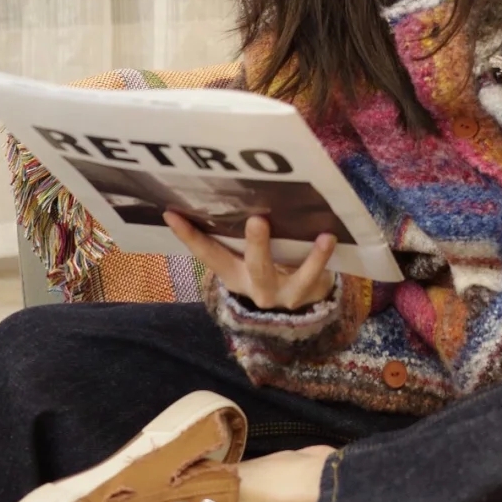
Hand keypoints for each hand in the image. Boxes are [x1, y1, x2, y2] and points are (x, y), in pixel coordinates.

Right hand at [163, 210, 336, 309]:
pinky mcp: (310, 290)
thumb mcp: (243, 261)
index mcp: (234, 274)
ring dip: (309, 258)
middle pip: (255, 266)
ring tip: (321, 237)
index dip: (189, 236)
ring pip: (297, 277)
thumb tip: (222, 192)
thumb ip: (234, 238)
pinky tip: (330, 237)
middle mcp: (257, 286)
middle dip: (256, 245)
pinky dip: (325, 257)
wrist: (297, 309)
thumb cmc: (266, 269)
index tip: (171, 213)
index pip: (208, 254)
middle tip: (258, 220)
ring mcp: (285, 293)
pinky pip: (319, 274)